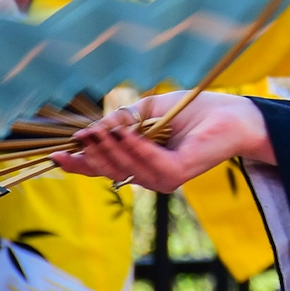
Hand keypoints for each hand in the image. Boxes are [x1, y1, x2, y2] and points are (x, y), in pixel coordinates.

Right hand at [50, 91, 272, 192]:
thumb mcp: (149, 112)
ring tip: (97, 130)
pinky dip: (133, 146)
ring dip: (108, 148)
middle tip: (80, 136)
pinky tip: (123, 133)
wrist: (233, 115)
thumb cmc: (194, 111)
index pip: (103, 169)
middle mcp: (149, 176)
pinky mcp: (176, 175)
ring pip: (124, 168)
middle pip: (108, 171)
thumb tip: (92, 130)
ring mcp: (163, 179)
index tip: (56, 155)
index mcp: (141, 163)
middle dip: (91, 154)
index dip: (79, 164)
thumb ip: (122, 121)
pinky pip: (147, 163)